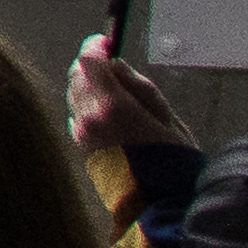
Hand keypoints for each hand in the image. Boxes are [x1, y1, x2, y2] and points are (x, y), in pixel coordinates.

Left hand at [66, 38, 188, 154]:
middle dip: (90, 64)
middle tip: (108, 62)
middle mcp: (90, 117)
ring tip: (111, 87)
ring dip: (86, 83)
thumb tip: (116, 66)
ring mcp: (82, 134)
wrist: (161, 206)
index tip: (105, 41)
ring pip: (73, 94)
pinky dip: (84, 104)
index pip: (90, 62)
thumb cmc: (174, 163)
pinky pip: (75, 114)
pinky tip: (104, 110)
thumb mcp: (168, 118)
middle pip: (76, 75)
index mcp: (113, 106)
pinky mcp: (81, 148)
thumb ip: (140, 87)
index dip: (95, 47)